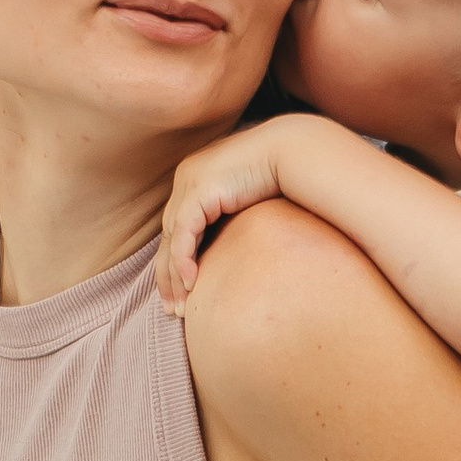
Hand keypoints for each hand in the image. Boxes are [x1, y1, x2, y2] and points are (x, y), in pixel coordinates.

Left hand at [156, 127, 292, 310]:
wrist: (292, 150)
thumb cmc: (282, 175)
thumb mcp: (250, 202)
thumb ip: (235, 220)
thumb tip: (239, 250)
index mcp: (195, 181)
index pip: (177, 230)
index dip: (175, 264)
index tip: (181, 294)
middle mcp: (185, 180)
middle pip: (167, 238)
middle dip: (168, 277)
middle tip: (173, 309)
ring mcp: (188, 183)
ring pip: (171, 240)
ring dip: (174, 277)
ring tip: (179, 307)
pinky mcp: (198, 192)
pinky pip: (183, 235)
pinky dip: (184, 261)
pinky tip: (191, 283)